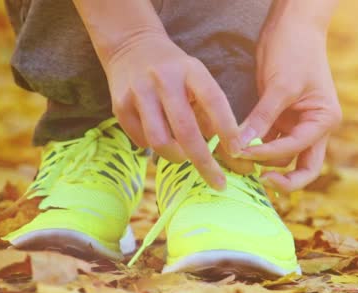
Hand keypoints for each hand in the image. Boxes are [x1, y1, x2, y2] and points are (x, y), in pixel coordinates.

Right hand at [104, 32, 239, 189]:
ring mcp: (139, 91)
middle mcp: (164, 79)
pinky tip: (160, 138)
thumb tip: (229, 152)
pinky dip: (154, 148)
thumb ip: (210, 111)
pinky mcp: (120, 104)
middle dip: (204, 162)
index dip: (227, 128)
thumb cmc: (174, 71)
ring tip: (183, 156)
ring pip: (160, 141)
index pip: (213, 100)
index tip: (237, 152)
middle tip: (218, 182)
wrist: (131, 45)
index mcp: (190, 70)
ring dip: (176, 157)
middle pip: (185, 130)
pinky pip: (141, 140)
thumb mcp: (197, 78)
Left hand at [239, 23, 341, 192]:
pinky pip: (269, 142)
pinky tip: (237, 151)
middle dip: (283, 179)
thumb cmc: (294, 50)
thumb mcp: (280, 85)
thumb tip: (242, 146)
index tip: (242, 151)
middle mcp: (314, 128)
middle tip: (258, 182)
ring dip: (262, 162)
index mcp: (324, 121)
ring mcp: (297, 125)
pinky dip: (255, 148)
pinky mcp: (280, 120)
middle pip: (304, 168)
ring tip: (236, 162)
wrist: (292, 25)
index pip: (297, 148)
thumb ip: (263, 117)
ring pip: (282, 158)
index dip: (268, 153)